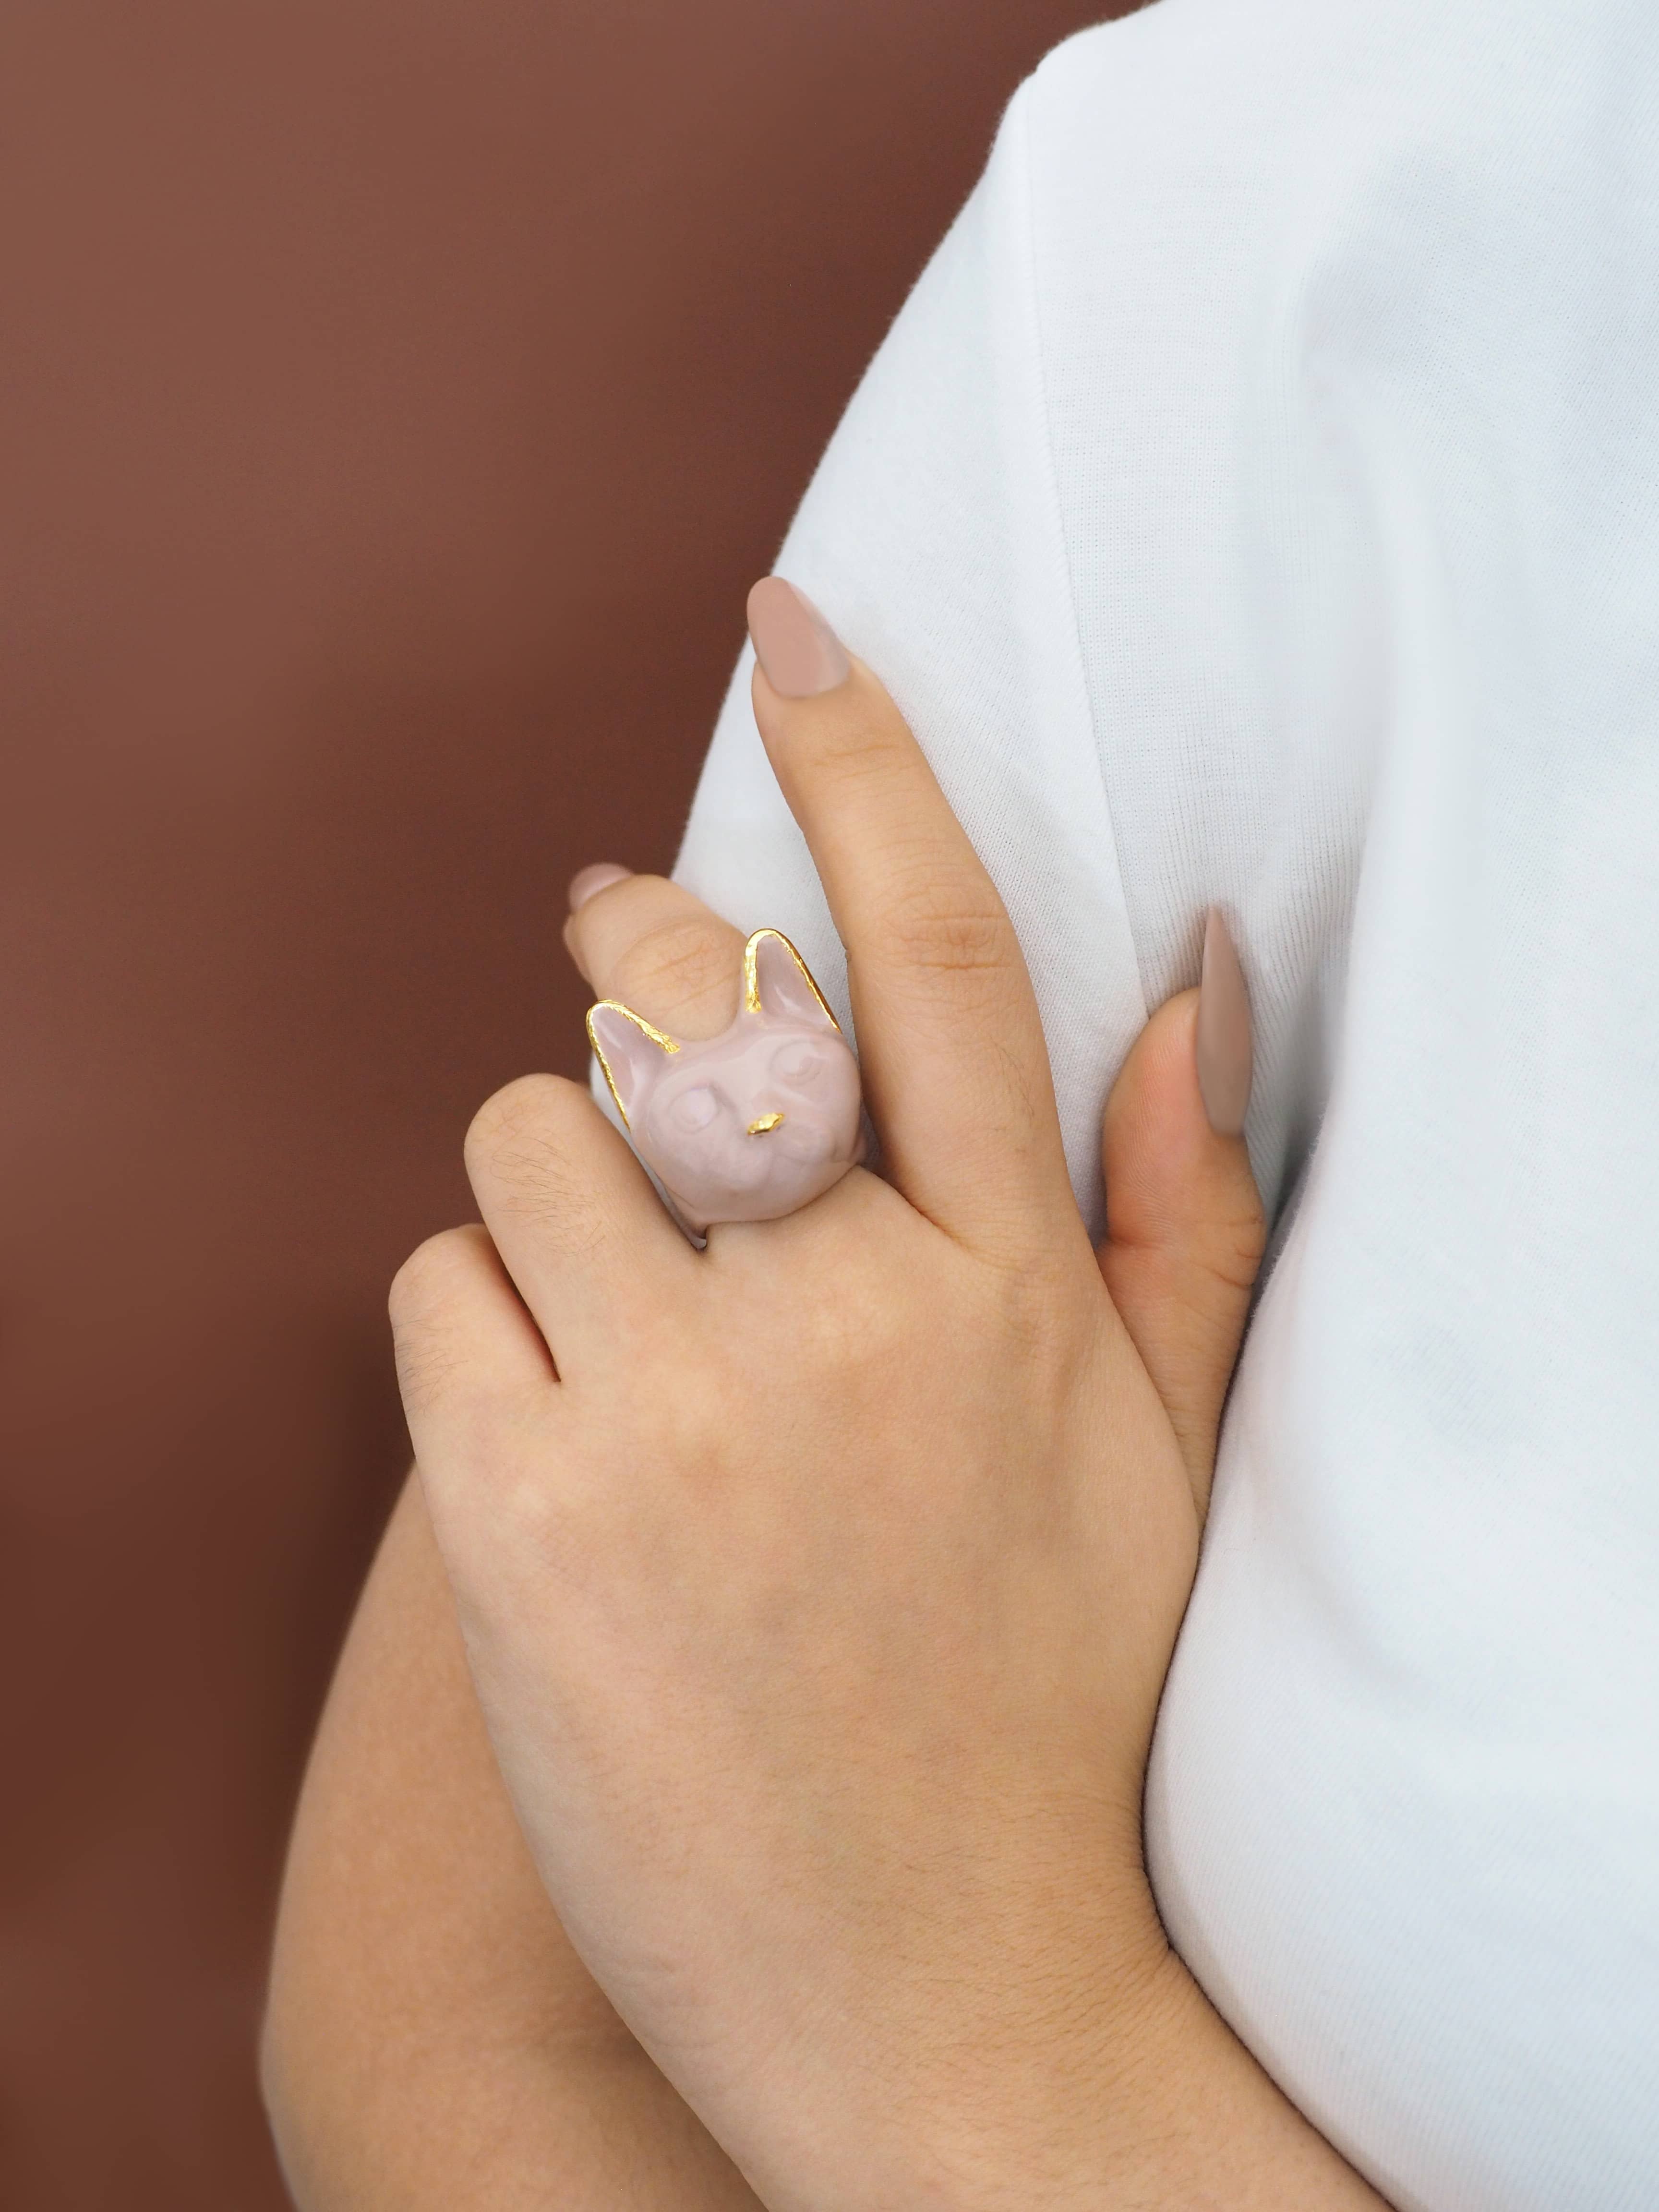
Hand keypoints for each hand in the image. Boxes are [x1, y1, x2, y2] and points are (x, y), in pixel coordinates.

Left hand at [391, 588, 1377, 2207]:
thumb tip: (1194, 985)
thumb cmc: (1044, 1702)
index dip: (864, 759)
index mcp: (1009, 1287)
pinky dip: (471, 1339)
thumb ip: (1184, 1215)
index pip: (938, 952)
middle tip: (630, 1016)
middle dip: (629, 973)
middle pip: (670, 1003)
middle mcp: (850, 1322)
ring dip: (550, 1207)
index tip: (794, 623)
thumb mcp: (1156, 1457)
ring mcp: (680, 1419)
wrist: (940, 1998)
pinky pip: (435, 1289)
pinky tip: (552, 1456)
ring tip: (620, 1344)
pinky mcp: (518, 1521)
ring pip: (520, 1139)